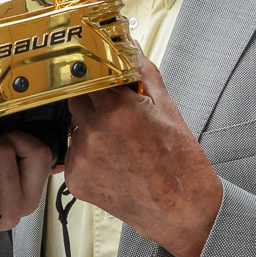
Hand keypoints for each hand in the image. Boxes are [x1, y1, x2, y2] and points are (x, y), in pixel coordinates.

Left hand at [65, 58, 222, 256]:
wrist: (182, 210)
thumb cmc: (180, 163)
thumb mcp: (167, 107)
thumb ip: (142, 71)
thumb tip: (129, 46)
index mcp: (117, 110)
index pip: (87, 76)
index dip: (95, 78)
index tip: (100, 80)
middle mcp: (95, 133)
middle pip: (77, 101)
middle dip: (93, 104)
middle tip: (117, 117)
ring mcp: (82, 158)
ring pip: (74, 129)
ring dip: (89, 130)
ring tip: (119, 145)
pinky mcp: (75, 180)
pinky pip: (73, 156)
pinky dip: (87, 156)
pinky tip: (112, 163)